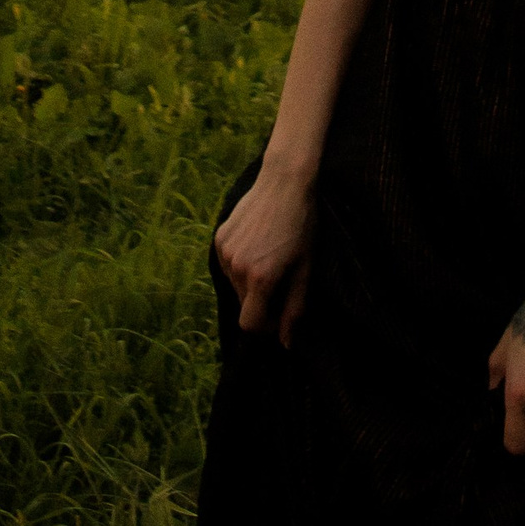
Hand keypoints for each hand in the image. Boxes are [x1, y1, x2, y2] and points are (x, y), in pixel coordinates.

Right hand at [214, 159, 314, 347]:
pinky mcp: (219, 236)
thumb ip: (294, 310)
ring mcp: (224, 250)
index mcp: (259, 279)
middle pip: (243, 305)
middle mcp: (236, 267)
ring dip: (249, 283)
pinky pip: (227, 264)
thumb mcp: (305, 270)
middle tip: (281, 281)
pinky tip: (257, 244)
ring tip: (269, 259)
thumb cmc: (302, 225)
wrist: (285, 181)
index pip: (250, 324)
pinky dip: (240, 264)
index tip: (280, 313)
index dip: (266, 326)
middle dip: (261, 302)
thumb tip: (285, 344)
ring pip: (234, 285)